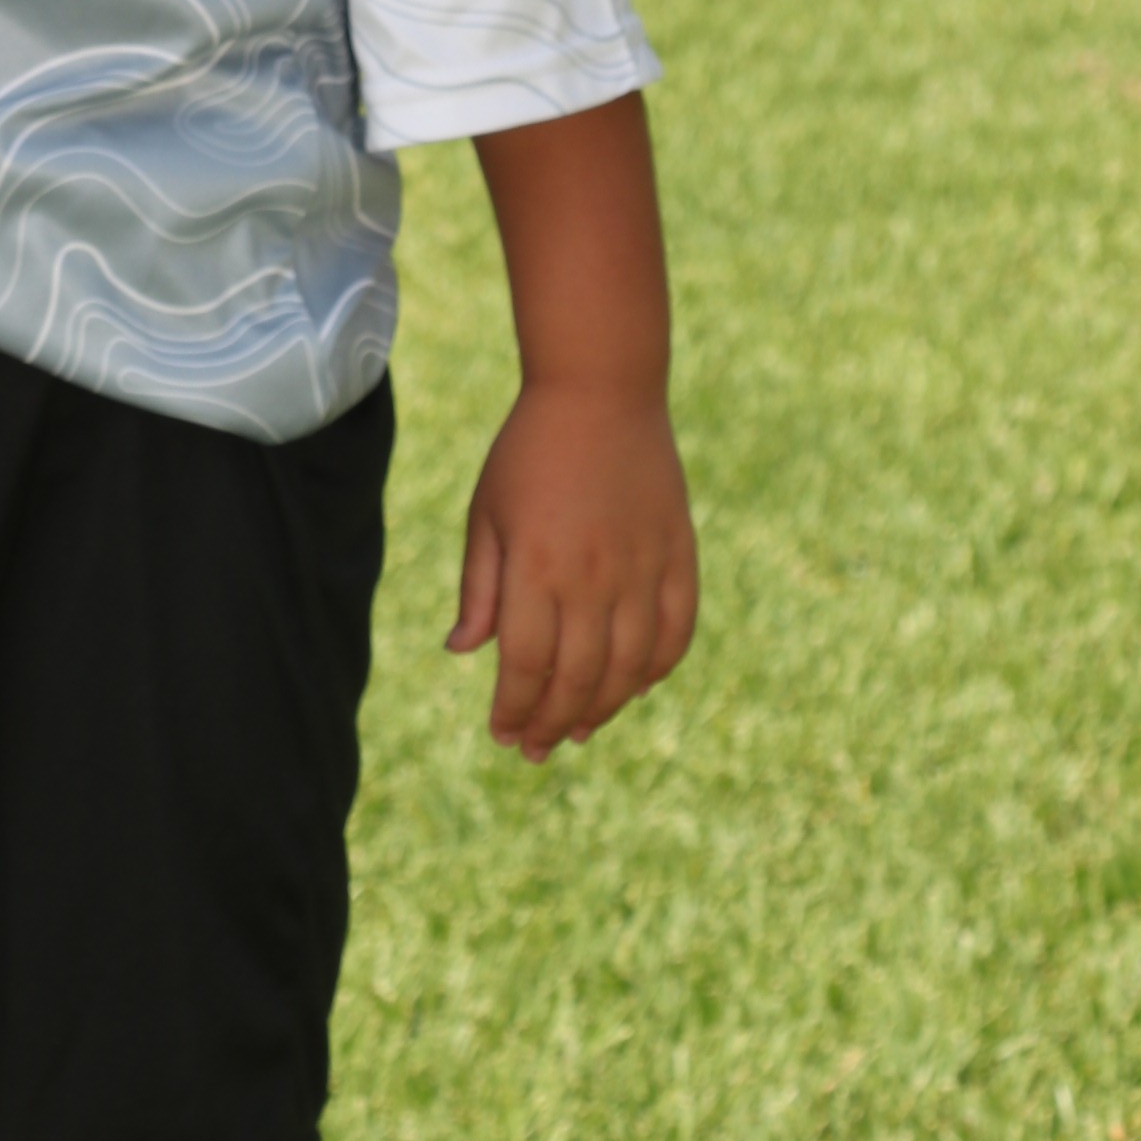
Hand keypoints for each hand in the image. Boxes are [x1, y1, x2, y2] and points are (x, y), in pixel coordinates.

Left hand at [446, 378, 696, 763]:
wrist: (600, 392)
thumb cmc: (527, 453)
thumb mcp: (486, 514)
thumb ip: (479, 588)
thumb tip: (462, 652)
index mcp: (535, 568)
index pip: (524, 665)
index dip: (514, 708)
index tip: (503, 735)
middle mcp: (592, 577)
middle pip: (577, 678)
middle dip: (551, 721)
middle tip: (535, 748)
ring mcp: (642, 569)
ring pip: (629, 667)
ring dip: (603, 708)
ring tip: (578, 729)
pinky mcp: (678, 556)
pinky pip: (675, 633)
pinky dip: (655, 669)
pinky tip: (633, 686)